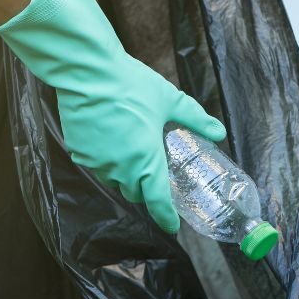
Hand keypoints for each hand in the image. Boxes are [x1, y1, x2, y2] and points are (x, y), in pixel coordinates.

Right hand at [0, 0, 225, 232]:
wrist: (88, 72)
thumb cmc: (131, 85)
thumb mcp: (169, 100)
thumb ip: (196, 119)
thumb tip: (219, 132)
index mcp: (145, 160)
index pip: (157, 201)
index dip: (166, 216)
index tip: (173, 225)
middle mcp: (119, 169)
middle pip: (135, 192)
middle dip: (145, 186)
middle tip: (153, 167)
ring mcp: (96, 163)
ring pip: (114, 180)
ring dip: (125, 173)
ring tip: (130, 148)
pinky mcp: (79, 153)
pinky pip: (97, 166)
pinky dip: (106, 160)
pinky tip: (110, 139)